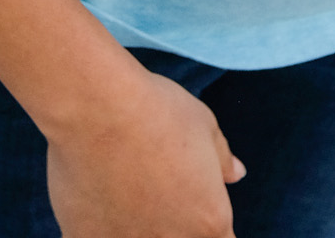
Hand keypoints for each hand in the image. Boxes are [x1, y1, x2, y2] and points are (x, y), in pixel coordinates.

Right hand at [46, 61, 244, 237]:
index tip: (195, 205)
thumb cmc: (158, 111)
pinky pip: (101, 235)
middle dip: (175, 225)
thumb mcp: (205, 126)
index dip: (208, 223)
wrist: (98, 109)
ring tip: (128, 192)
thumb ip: (222, 160)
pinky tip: (97, 195)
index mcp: (210, 222)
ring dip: (138, 226)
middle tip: (159, 191)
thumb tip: (236, 173)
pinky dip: (103, 223)